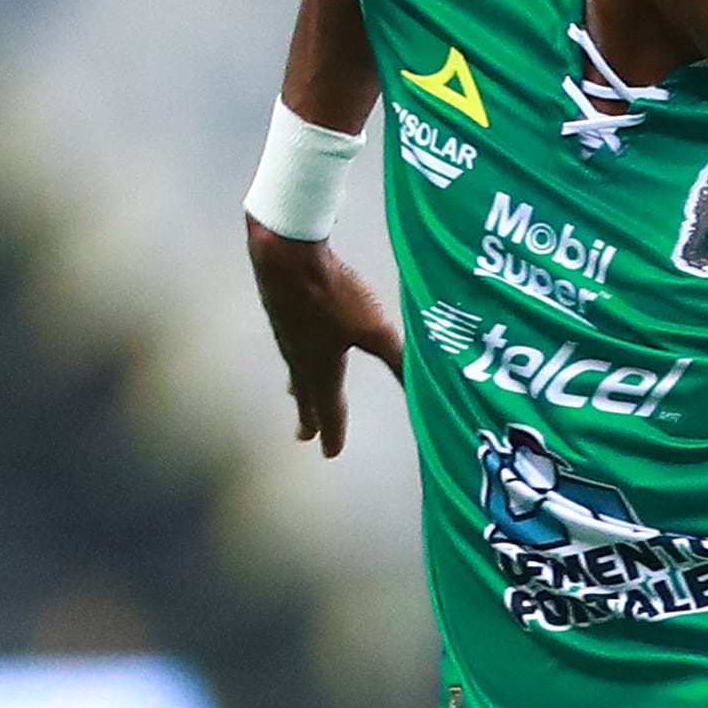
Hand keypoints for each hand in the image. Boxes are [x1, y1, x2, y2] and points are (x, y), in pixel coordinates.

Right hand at [245, 222, 404, 457]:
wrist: (286, 254)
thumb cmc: (332, 294)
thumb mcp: (374, 329)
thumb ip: (399, 359)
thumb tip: (425, 389)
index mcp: (322, 367)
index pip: (330, 408)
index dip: (334, 431)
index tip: (331, 453)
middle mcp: (300, 357)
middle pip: (306, 393)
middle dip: (309, 415)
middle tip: (304, 436)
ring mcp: (287, 334)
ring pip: (295, 369)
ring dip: (299, 388)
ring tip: (295, 395)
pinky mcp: (282, 312)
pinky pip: (290, 346)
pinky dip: (295, 359)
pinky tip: (299, 346)